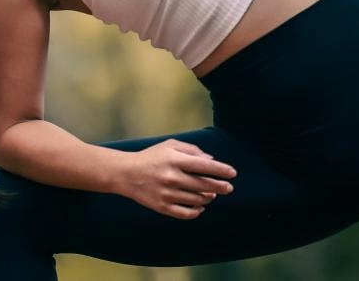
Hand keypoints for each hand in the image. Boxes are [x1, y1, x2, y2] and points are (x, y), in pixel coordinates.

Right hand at [110, 139, 236, 219]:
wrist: (125, 173)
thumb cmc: (152, 157)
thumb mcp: (170, 145)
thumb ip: (192, 150)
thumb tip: (212, 160)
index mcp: (175, 160)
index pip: (205, 166)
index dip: (221, 170)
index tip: (233, 173)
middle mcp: (172, 177)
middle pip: (204, 185)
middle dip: (221, 187)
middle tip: (229, 188)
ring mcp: (167, 194)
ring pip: (197, 200)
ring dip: (208, 198)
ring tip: (211, 194)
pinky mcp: (162, 207)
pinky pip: (185, 213)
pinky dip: (196, 211)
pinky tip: (200, 206)